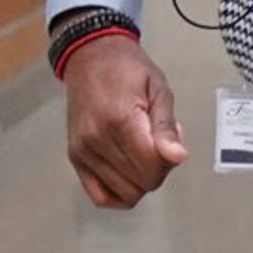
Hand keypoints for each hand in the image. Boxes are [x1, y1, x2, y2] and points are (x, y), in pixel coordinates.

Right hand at [63, 35, 185, 208]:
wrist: (90, 57)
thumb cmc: (127, 69)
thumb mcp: (158, 89)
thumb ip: (166, 126)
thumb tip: (177, 157)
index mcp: (120, 121)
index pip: (152, 168)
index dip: (170, 161)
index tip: (171, 142)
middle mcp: (96, 141)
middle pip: (141, 183)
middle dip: (159, 170)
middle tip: (159, 144)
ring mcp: (83, 152)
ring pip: (124, 193)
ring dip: (141, 180)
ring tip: (142, 153)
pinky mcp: (75, 158)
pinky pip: (99, 196)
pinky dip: (118, 193)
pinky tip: (128, 175)